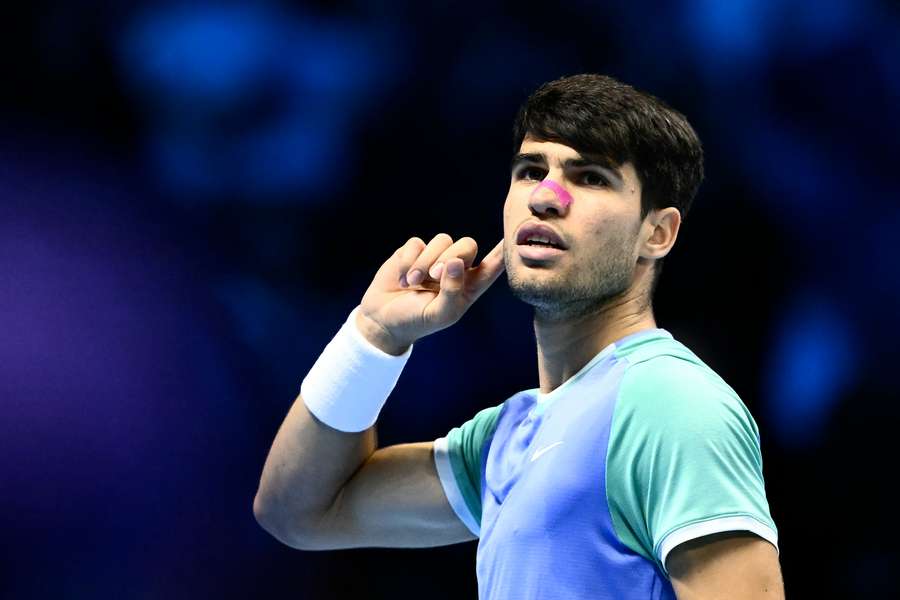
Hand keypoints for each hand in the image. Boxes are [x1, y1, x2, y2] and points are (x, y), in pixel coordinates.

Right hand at [356, 234, 504, 354]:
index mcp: (469, 286)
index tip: (517, 236)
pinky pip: (417, 243)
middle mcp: (455, 269)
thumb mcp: (439, 314)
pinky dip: (408, 260)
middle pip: (467, 245)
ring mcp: (434, 257)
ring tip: (413, 283)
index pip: (492, 265)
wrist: (382, 319)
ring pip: (442, 240)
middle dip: (451, 256)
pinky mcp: (413, 251)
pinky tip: (402, 278)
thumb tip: (456, 262)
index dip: (504, 251)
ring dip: (425, 262)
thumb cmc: (417, 321)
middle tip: (434, 277)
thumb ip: (452, 291)